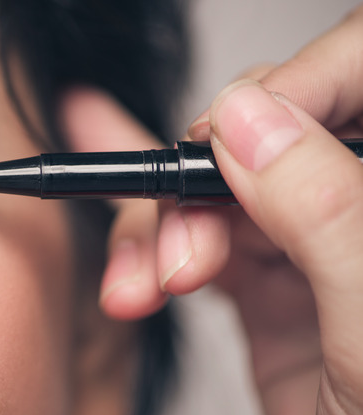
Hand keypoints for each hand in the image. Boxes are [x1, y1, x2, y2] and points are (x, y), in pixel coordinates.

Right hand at [64, 5, 362, 414]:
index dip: (290, 89)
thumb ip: (324, 215)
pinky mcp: (261, 286)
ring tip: (142, 287)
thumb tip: (249, 120)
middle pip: (260, 134)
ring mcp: (305, 245)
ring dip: (156, 233)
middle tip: (182, 248)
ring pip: (209, 189)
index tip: (228, 138)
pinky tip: (122, 252)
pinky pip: (191, 239)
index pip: (351, 78)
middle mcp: (350, 206)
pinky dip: (144, 251)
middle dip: (198, 183)